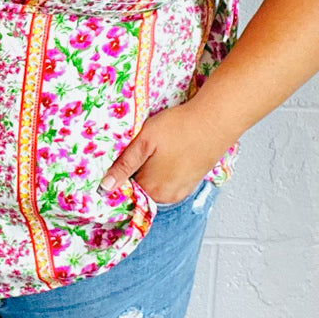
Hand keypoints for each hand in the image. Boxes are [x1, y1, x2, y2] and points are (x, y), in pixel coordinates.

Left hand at [98, 101, 217, 205]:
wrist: (214, 121)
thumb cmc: (179, 127)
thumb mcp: (143, 142)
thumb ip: (123, 166)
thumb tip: (104, 188)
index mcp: (151, 189)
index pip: (125, 190)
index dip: (120, 174)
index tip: (120, 159)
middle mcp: (166, 196)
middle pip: (141, 189)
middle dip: (136, 173)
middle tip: (139, 151)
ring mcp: (181, 191)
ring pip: (156, 186)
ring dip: (152, 172)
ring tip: (156, 151)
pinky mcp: (192, 182)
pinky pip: (171, 182)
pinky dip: (166, 172)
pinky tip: (169, 155)